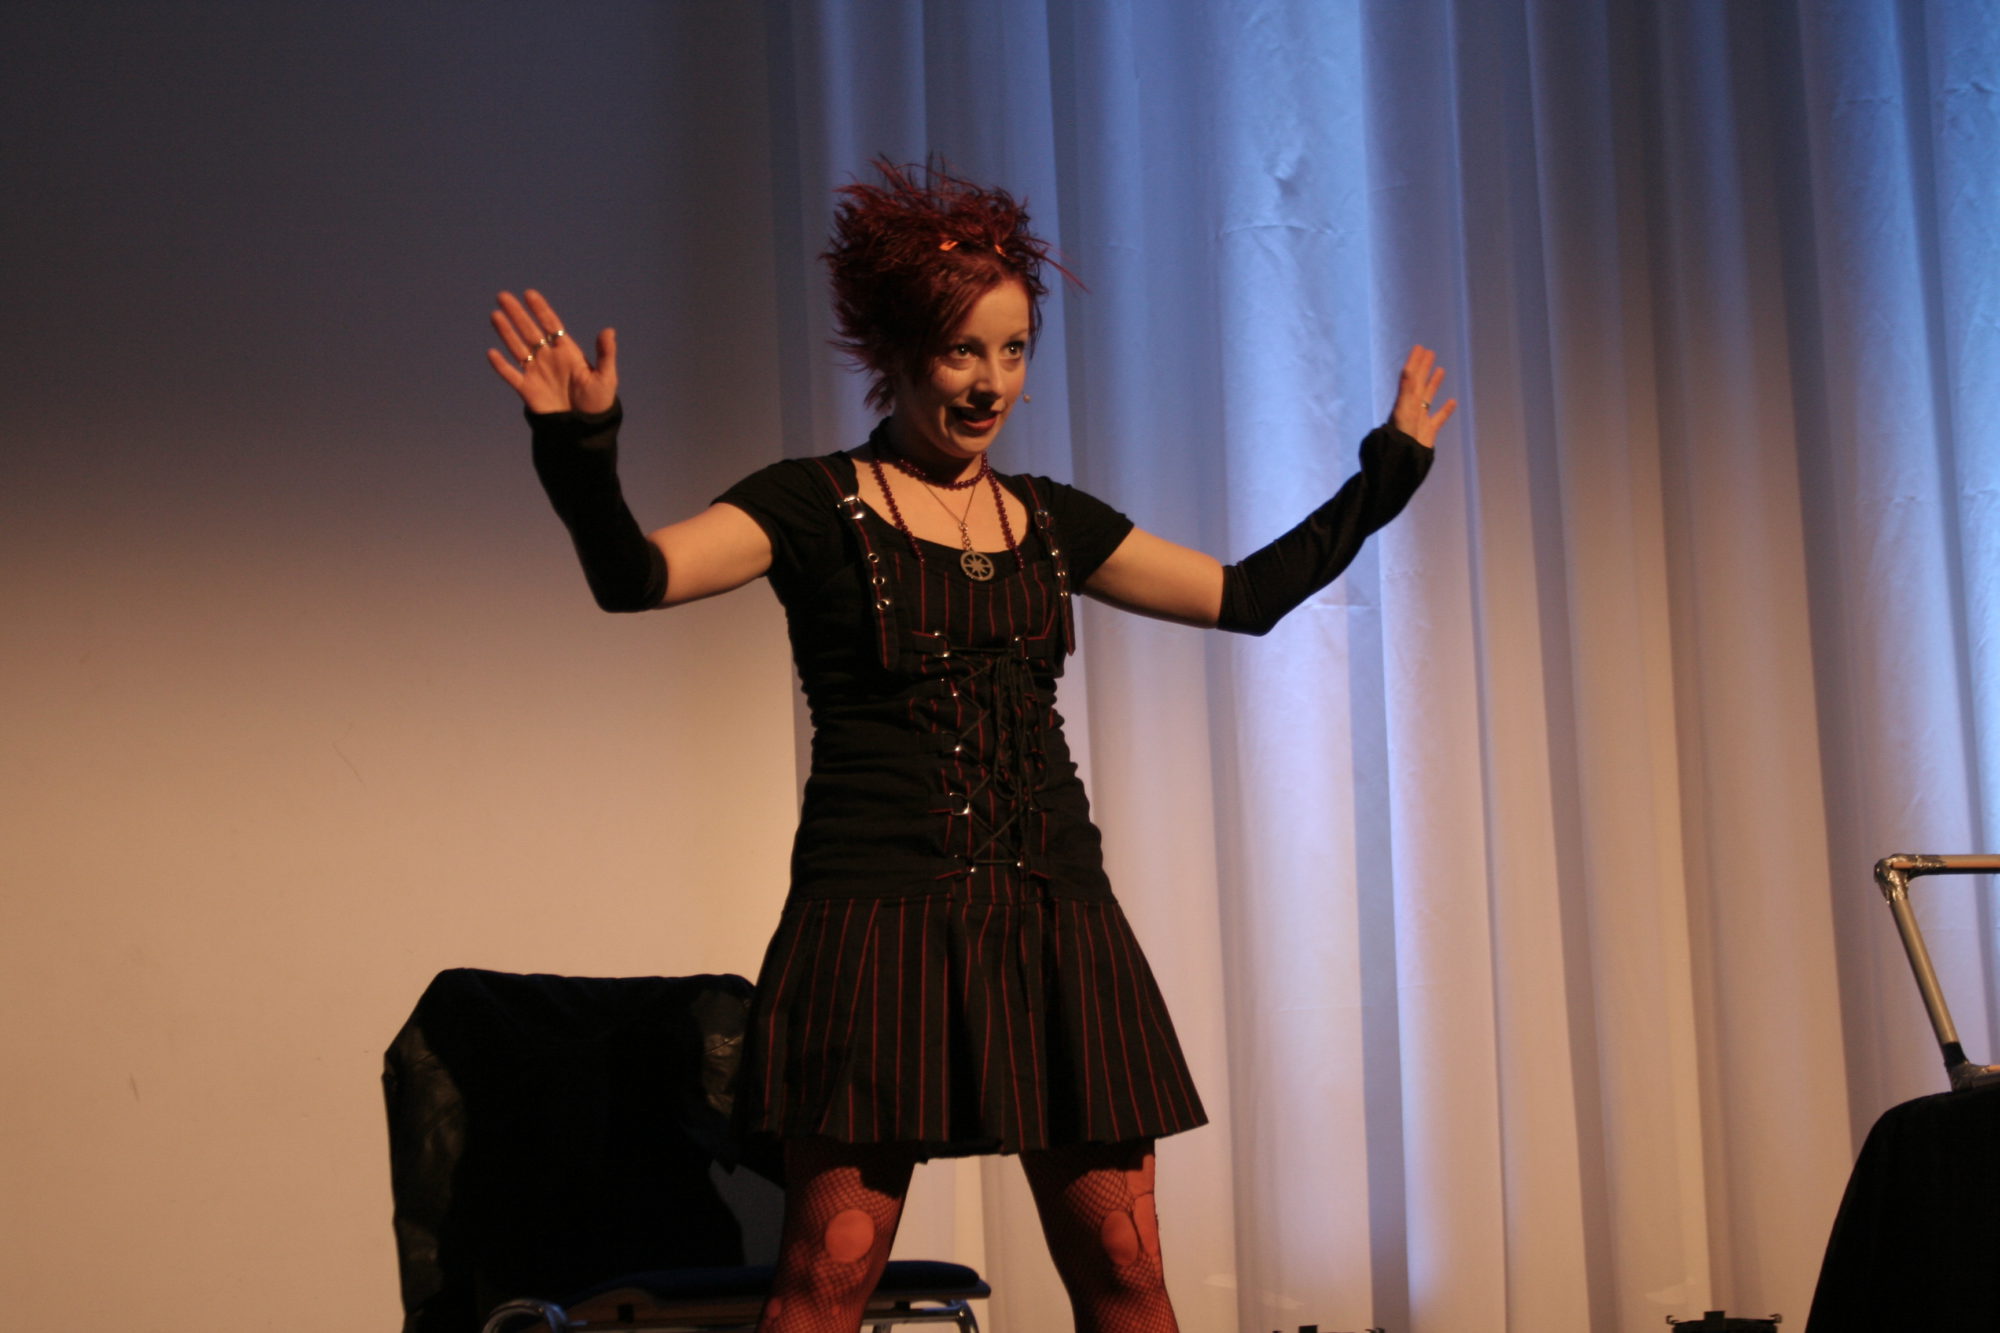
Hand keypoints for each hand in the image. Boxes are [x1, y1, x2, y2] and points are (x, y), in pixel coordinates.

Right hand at [486, 289, 617, 414]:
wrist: (584, 428)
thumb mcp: (606, 377)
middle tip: (503, 296)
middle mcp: (548, 358)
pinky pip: (511, 375)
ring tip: (495, 315)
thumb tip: (609, 330)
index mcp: (567, 352)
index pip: (550, 325)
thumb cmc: (599, 402)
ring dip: (506, 332)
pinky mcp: (528, 390)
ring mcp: (537, 372)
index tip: (529, 293)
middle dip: (517, 314)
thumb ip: (605, 354)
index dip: (540, 309)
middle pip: (529, 331)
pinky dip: (501, 366)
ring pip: (517, 348)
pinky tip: (492, 353)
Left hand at [1387, 343, 1456, 447]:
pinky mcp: (1429, 431)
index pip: (1411, 375)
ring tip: (1440, 370)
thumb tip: (1409, 369)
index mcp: (1406, 399)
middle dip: (1424, 367)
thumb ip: (1406, 390)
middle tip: (1430, 352)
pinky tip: (1453, 402)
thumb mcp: (1403, 408)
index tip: (1420, 347)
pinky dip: (1446, 409)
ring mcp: (1421, 418)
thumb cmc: (1401, 433)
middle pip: (1420, 382)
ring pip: (1428, 396)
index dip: (1415, 361)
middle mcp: (1413, 406)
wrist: (1402, 458)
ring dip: (1434, 383)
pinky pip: (1439, 417)